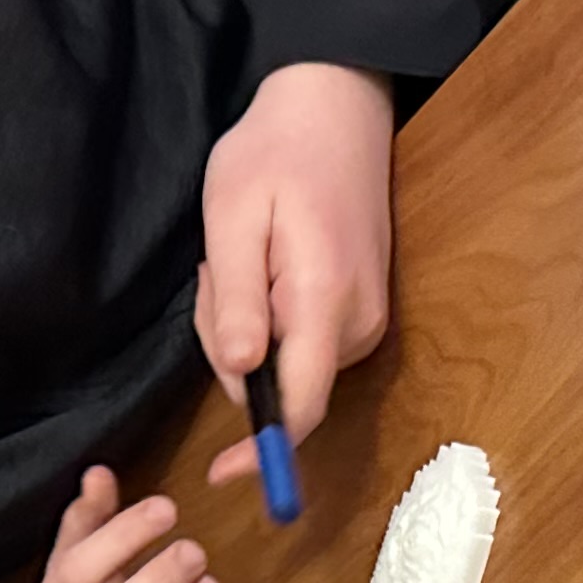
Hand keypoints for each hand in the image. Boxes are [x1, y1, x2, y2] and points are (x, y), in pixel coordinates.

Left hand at [196, 63, 396, 490]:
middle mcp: (358, 325)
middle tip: (215, 275)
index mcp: (325, 303)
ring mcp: (366, 320)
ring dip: (247, 331)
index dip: (260, 452)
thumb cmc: (276, 152)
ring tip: (242, 258)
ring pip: (288, 367)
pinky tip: (264, 265)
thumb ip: (236, 300)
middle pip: (283, 388)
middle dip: (233, 352)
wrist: (337, 107)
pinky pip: (302, 344)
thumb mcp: (233, 216)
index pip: (299, 408)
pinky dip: (269, 320)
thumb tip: (241, 374)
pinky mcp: (362, 312)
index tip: (221, 476)